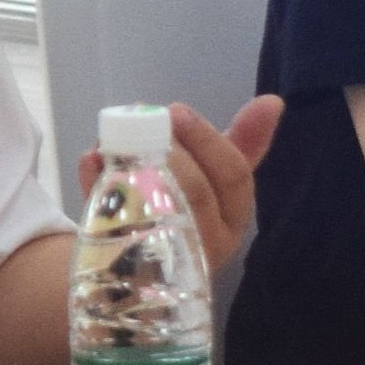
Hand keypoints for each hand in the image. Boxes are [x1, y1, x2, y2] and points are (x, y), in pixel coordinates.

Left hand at [80, 95, 280, 272]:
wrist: (134, 262)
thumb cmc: (184, 209)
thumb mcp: (213, 177)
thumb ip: (242, 143)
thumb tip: (273, 101)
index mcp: (233, 216)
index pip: (234, 176)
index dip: (206, 139)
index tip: (177, 110)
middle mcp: (208, 241)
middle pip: (196, 193)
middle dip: (169, 151)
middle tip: (144, 120)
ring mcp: (168, 257)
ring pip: (158, 209)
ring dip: (134, 164)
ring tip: (116, 137)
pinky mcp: (127, 263)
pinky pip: (112, 225)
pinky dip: (97, 186)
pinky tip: (90, 160)